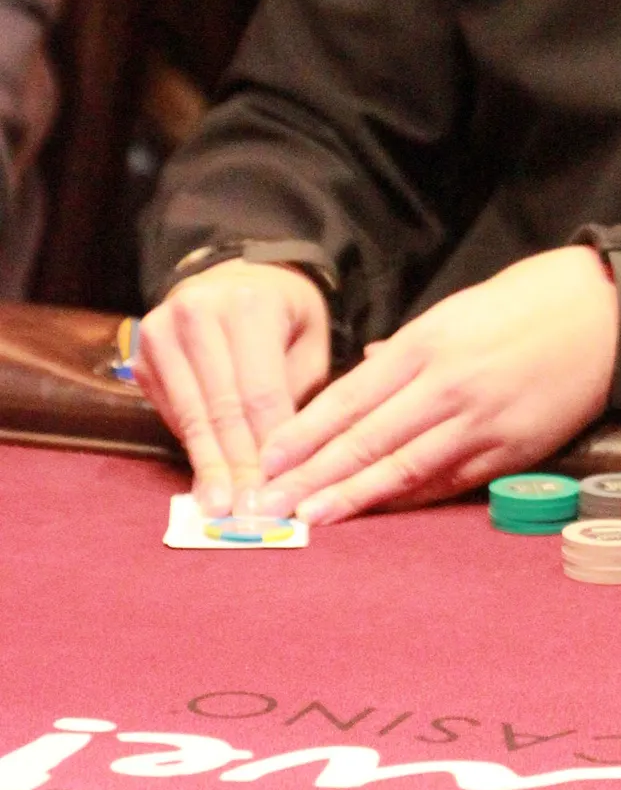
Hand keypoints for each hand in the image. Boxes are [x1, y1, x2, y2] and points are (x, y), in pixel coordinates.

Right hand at [135, 262, 330, 514]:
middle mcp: (196, 314)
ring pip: (190, 414)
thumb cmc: (284, 315)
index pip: (259, 393)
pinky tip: (204, 478)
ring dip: (207, 464)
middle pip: (220, 408)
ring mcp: (161, 332)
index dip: (268, 449)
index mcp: (248, 306)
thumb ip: (299, 394)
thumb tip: (287, 465)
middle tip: (246, 513)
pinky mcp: (141, 353)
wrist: (236, 276)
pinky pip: (171, 410)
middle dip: (235, 466)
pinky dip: (191, 445)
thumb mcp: (310, 341)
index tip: (277, 491)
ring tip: (219, 508)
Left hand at [253, 246, 618, 525]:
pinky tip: (379, 514)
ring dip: (354, 498)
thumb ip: (405, 352)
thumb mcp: (454, 312)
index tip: (267, 461)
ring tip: (314, 518)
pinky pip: (450, 481)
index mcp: (428, 344)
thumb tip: (361, 375)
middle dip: (313, 476)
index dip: (305, 434)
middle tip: (271, 505)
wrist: (604, 312)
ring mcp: (482, 422)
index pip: (350, 398)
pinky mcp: (513, 451)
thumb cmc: (525, 305)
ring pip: (405, 468)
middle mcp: (449, 385)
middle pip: (367, 440)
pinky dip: (411, 499)